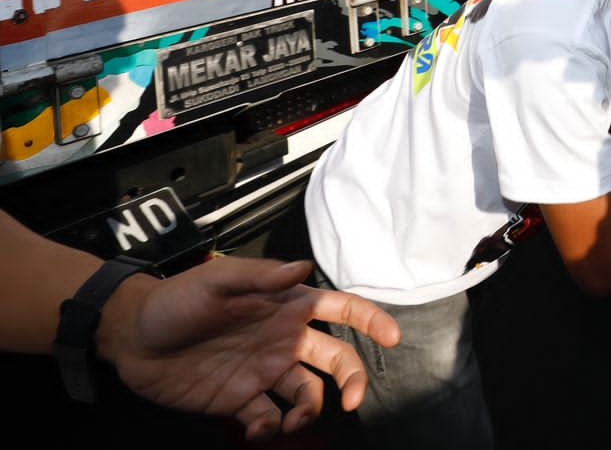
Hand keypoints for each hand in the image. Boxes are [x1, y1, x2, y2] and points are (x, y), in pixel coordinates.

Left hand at [101, 256, 400, 441]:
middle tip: (352, 400)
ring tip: (292, 422)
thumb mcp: (217, 281)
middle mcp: (283, 339)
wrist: (130, 338)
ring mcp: (263, 371)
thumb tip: (303, 270)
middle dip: (352, 379)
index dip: (370, 320)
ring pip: (308, 393)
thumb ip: (261, 277)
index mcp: (285, 307)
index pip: (340, 309)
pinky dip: (270, 429)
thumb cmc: (175, 300)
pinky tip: (256, 429)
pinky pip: (269, 418)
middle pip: (336, 358)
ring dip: (311, 410)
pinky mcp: (240, 400)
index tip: (391, 337)